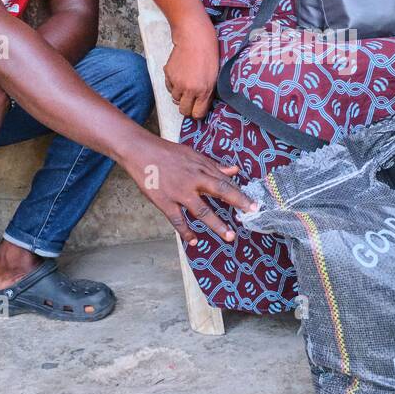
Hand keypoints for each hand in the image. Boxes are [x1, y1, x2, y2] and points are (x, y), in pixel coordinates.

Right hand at [121, 135, 257, 245]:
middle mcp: (194, 180)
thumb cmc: (167, 152)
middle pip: (220, 191)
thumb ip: (214, 165)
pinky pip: (178, 220)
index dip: (241, 193)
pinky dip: (186, 232)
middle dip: (238, 203)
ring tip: (229, 236)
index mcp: (201, 168)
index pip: (226, 182)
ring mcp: (179, 192)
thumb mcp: (193, 155)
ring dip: (216, 224)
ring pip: (202, 211)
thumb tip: (235, 169)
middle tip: (251, 215)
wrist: (139, 151)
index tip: (254, 205)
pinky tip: (194, 242)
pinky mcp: (164, 202)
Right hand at [165, 21, 219, 118]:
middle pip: (184, 110)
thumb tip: (201, 106)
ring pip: (175, 99)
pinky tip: (180, 75)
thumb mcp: (215, 76)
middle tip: (191, 100)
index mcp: (203, 90)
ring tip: (187, 83)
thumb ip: (208, 93)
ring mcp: (177, 82)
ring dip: (180, 95)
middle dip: (188, 107)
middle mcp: (189, 89)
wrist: (194, 38)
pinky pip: (169, 87)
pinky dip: (173, 85)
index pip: (197, 114)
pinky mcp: (168, 74)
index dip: (198, 112)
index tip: (198, 108)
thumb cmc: (209, 55)